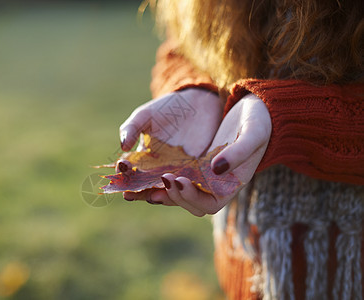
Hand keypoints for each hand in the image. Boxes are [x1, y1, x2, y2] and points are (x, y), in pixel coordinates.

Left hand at [124, 94, 271, 216]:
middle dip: (173, 195)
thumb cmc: (261, 122)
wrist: (257, 107)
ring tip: (144, 185)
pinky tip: (147, 170)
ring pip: (180, 190)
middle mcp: (216, 184)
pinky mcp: (195, 162)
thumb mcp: (253, 134)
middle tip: (160, 180)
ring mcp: (204, 174)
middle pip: (190, 201)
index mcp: (232, 184)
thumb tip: (216, 169)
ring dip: (162, 191)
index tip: (179, 181)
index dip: (192, 198)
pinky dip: (162, 176)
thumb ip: (238, 153)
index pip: (209, 204)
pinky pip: (177, 173)